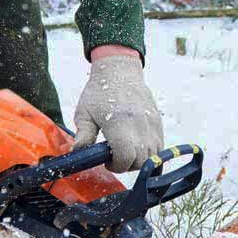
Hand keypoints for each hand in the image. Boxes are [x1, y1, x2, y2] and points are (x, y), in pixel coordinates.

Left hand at [73, 49, 163, 172]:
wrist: (120, 71)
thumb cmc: (99, 92)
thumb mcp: (84, 113)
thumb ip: (83, 135)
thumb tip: (77, 153)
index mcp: (119, 123)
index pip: (125, 157)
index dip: (116, 166)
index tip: (107, 161)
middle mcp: (139, 124)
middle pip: (140, 160)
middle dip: (127, 165)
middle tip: (115, 156)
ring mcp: (151, 123)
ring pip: (152, 156)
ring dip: (139, 160)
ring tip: (126, 151)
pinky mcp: (158, 122)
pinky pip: (160, 146)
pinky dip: (149, 152)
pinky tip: (136, 146)